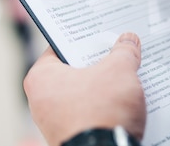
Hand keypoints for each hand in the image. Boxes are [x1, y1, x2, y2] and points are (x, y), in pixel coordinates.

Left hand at [24, 33, 145, 145]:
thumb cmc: (100, 114)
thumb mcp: (119, 71)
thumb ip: (124, 52)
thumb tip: (128, 41)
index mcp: (41, 77)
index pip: (61, 46)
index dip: (84, 38)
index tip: (100, 32)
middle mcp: (41, 100)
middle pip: (74, 70)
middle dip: (98, 62)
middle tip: (118, 51)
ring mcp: (55, 122)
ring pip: (83, 94)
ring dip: (104, 86)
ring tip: (127, 75)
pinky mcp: (71, 137)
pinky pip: (89, 115)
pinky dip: (104, 108)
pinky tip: (124, 102)